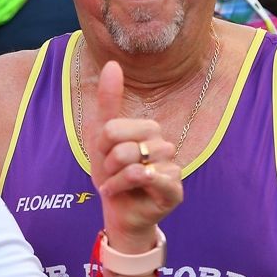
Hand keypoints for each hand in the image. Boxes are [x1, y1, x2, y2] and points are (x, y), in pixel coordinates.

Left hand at [87, 61, 182, 248]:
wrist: (118, 212)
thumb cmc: (112, 175)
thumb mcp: (102, 137)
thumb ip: (108, 101)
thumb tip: (113, 63)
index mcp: (149, 130)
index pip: (113, 127)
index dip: (101, 146)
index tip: (105, 158)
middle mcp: (165, 145)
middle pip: (122, 144)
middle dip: (108, 162)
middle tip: (112, 173)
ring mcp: (173, 167)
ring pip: (133, 162)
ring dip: (114, 178)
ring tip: (117, 185)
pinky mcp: (175, 190)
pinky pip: (146, 177)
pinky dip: (124, 186)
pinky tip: (123, 194)